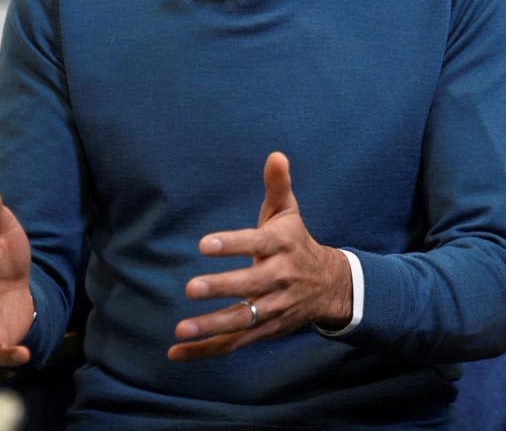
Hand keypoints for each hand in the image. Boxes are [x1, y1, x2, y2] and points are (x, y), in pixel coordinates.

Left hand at [168, 151, 352, 360]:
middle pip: (250, 285)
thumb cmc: (296, 241)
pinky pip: (234, 342)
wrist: (329, 286)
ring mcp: (273, 308)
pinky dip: (206, 350)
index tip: (204, 244)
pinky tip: (176, 352)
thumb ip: (278, 184)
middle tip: (190, 288)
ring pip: (242, 320)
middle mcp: (280, 278)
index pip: (257, 242)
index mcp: (282, 245)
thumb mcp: (289, 211)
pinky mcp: (265, 330)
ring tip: (181, 329)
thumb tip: (275, 154)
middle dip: (222, 288)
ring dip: (211, 327)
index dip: (232, 243)